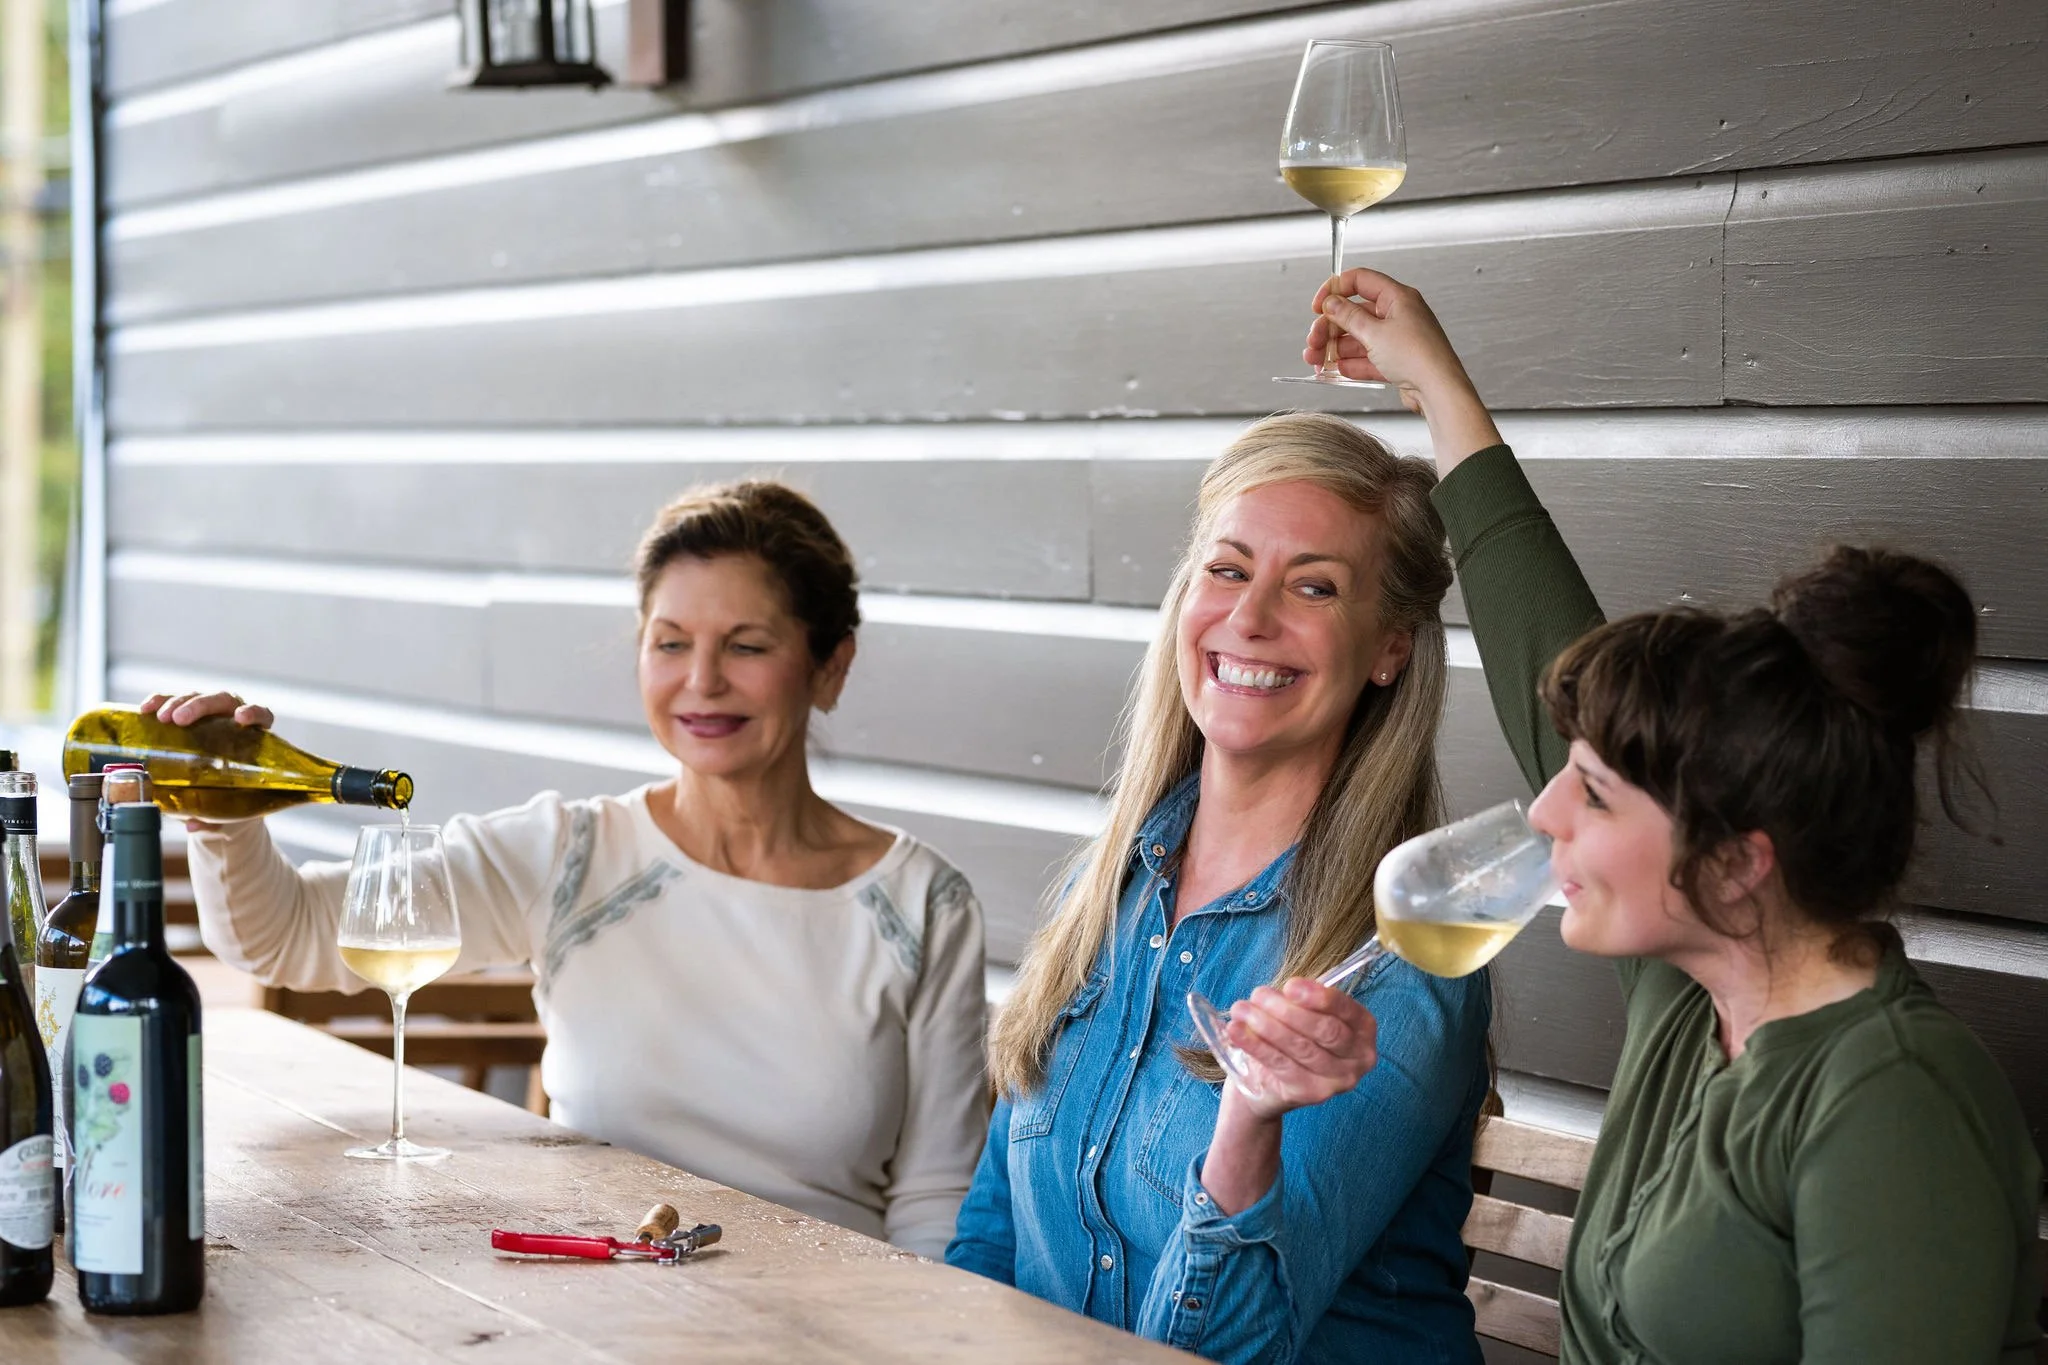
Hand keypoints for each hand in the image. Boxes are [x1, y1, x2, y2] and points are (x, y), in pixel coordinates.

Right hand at [140, 692, 272, 830]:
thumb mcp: (228, 808)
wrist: (215, 791)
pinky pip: (171, 700)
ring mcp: (208, 712)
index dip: (253, 713)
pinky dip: (158, 701)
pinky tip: (144, 710)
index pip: (262, 715)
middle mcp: (232, 717)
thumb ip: (217, 817)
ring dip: (176, 702)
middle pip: (221, 701)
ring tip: (159, 718)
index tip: (240, 718)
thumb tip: (194, 825)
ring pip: (195, 697)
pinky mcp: (184, 711)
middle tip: (179, 720)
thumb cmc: (230, 797)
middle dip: (199, 706)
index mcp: (254, 736)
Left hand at [1224, 977, 1378, 1122]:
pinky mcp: (1309, 1094)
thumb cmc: (1293, 1036)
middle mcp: (1358, 1059)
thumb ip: (1301, 1002)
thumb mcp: (1303, 1013)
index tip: (1291, 985)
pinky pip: (1281, 1065)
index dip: (1319, 997)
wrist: (1270, 1083)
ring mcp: (1336, 1081)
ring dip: (1267, 1025)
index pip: (1347, 1011)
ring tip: (1242, 1010)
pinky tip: (1237, 1031)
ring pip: (1301, 1048)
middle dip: (1289, 1010)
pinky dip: (1256, 1045)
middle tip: (1259, 995)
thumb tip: (1282, 994)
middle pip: (1326, 1031)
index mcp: (1363, 1029)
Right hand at [1303, 268, 1502, 473]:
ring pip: (1357, 338)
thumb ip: (1348, 316)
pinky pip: (1366, 358)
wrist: (1438, 390)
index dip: (1335, 290)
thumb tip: (1331, 302)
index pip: (1360, 281)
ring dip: (1334, 349)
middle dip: (1329, 328)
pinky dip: (1349, 364)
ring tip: (1316, 361)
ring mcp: (1396, 339)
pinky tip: (1335, 371)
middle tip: (1314, 341)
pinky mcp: (1396, 361)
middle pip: (1354, 313)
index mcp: (1397, 298)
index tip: (1318, 306)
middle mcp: (1398, 315)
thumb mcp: (1374, 333)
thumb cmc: (1418, 357)